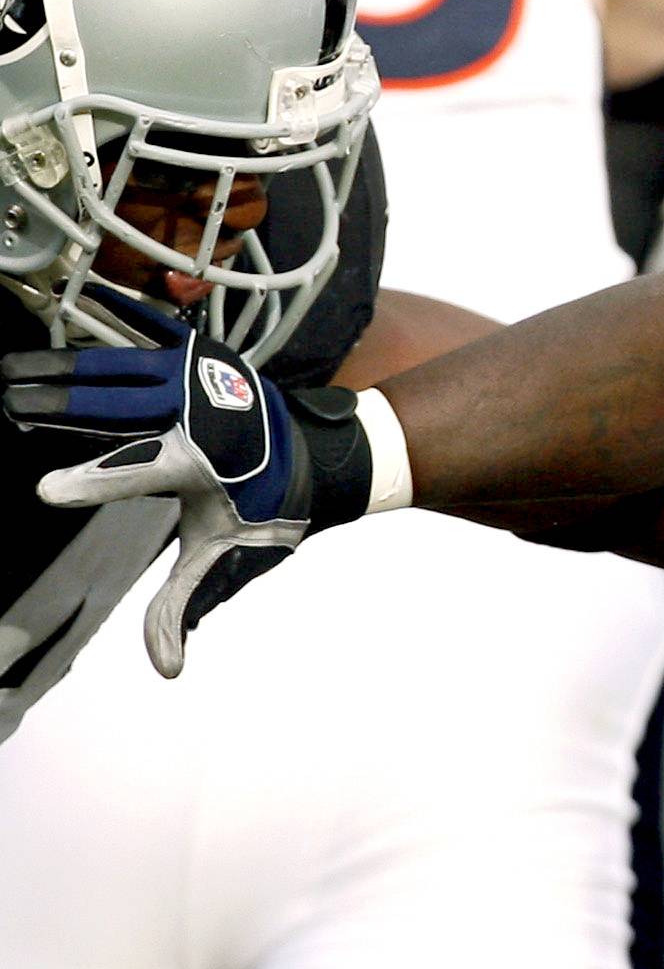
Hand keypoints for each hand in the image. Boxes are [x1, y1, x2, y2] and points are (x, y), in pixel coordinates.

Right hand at [1, 327, 371, 677]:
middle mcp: (199, 415)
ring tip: (8, 370)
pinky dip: (111, 314)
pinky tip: (72, 301)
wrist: (326, 458)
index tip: (45, 490)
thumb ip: (187, 607)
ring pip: (118, 366)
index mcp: (199, 467)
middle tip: (3, 402)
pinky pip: (150, 327)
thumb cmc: (266, 511)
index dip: (89, 483)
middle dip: (53, 405)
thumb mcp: (229, 560)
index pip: (134, 476)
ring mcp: (202, 377)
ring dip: (61, 365)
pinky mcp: (203, 353)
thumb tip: (167, 668)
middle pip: (112, 409)